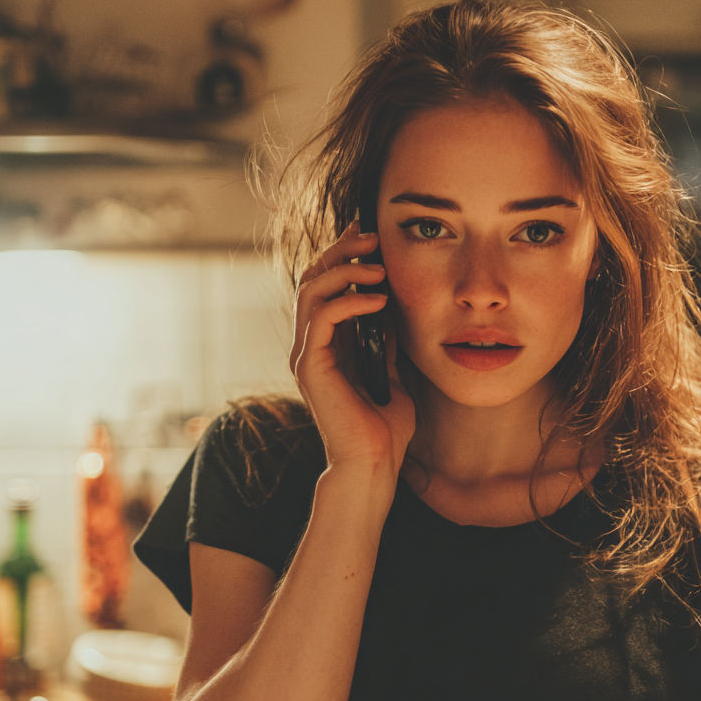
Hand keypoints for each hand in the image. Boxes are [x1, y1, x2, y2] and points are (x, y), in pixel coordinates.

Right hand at [290, 221, 414, 477]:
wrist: (375, 464)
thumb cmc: (386, 429)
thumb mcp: (393, 373)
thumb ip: (386, 342)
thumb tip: (393, 309)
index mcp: (327, 346)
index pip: (324, 287)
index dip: (342, 256)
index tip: (369, 236)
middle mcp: (310, 347)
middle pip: (311, 279)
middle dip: (341, 252)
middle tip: (372, 238)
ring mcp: (307, 356)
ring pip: (311, 291)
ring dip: (345, 270)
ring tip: (378, 266)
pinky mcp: (311, 366)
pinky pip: (322, 316)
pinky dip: (349, 300)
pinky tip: (378, 299)